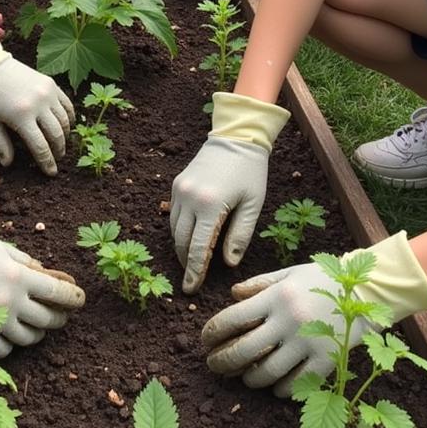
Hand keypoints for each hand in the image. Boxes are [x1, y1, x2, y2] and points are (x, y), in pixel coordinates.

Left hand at [0, 56, 72, 174]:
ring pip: (64, 120)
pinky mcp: (51, 84)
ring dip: (65, 135)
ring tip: (60, 144)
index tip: (51, 173)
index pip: (40, 146)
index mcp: (21, 116)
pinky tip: (66, 125)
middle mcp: (38, 104)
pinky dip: (69, 117)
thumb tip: (8, 164)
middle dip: (58, 150)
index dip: (47, 162)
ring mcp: (47, 92)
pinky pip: (67, 104)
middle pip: (56, 135)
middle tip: (57, 159)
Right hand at [0, 234, 83, 355]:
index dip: (74, 298)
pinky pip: (4, 351)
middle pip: (47, 319)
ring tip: (35, 329)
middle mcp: (12, 301)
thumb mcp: (0, 249)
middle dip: (58, 319)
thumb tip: (43, 273)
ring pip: (28, 338)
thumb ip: (24, 261)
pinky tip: (9, 337)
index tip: (80, 300)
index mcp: (19, 276)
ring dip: (36, 334)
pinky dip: (10, 346)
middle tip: (60, 317)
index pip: (57, 292)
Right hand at [170, 92, 289, 291]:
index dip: (194, 271)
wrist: (235, 138)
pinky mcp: (177, 184)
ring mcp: (180, 190)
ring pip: (173, 229)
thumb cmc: (250, 172)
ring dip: (181, 247)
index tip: (191, 289)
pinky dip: (179, 229)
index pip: (197, 248)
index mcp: (211, 205)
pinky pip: (173, 214)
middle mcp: (190, 198)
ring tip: (190, 262)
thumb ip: (240, 235)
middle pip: (181, 241)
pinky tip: (189, 237)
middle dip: (185, 263)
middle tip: (190, 282)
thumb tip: (229, 263)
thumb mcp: (252, 205)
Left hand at [202, 233, 426, 394]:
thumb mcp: (289, 274)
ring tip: (245, 377)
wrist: (366, 290)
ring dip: (249, 379)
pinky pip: (294, 384)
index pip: (232, 318)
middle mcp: (288, 321)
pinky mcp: (326, 361)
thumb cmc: (322, 279)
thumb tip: (232, 295)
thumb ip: (259, 284)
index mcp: (276, 296)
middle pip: (244, 351)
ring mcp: (307, 343)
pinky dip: (279, 389)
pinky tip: (275, 385)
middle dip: (222, 362)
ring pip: (266, 373)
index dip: (212, 333)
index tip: (205, 340)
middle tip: (214, 366)